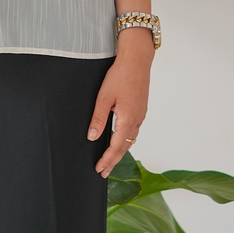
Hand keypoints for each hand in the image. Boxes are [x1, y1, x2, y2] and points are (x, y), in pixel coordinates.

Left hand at [87, 30, 152, 176]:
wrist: (137, 60)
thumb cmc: (121, 75)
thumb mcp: (104, 97)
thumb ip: (98, 118)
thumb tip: (91, 137)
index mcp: (127, 120)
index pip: (116, 147)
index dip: (107, 160)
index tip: (99, 169)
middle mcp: (137, 120)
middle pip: (125, 148)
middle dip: (114, 161)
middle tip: (104, 172)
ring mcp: (141, 115)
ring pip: (131, 140)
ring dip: (120, 151)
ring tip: (111, 159)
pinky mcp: (141, 109)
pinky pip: (134, 131)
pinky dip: (126, 140)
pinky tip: (121, 139)